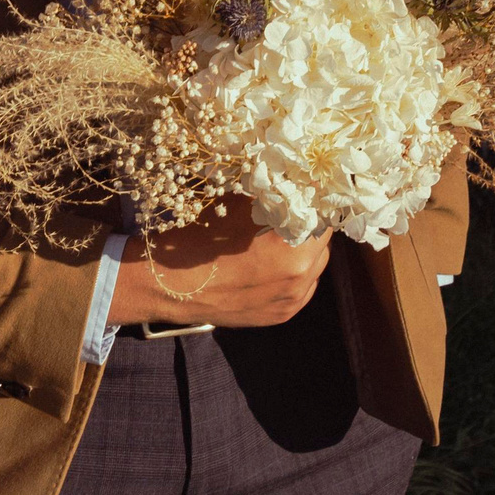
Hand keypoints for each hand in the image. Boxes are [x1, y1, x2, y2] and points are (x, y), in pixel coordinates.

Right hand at [106, 198, 330, 330]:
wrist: (170, 284)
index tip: (307, 187)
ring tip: (280, 234)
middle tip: (293, 208)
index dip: (316, 199)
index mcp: (292, 250)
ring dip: (304, 247)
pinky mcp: (280, 315)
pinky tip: (272, 260)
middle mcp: (299, 280)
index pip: (324, 217)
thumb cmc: (199, 237)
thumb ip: (273, 193)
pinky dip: (294, 271)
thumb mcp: (238, 204)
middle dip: (310, 223)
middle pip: (322, 242)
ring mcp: (291, 302)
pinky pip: (301, 287)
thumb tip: (295, 179)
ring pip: (314, 266)